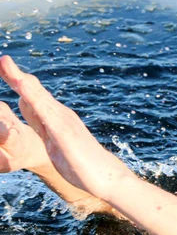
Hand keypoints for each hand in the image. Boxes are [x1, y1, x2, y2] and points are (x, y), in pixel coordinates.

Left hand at [0, 56, 133, 199]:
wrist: (107, 177)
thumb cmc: (82, 164)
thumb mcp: (54, 142)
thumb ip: (41, 124)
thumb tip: (26, 105)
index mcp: (55, 118)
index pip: (30, 94)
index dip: (14, 79)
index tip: (2, 64)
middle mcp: (60, 114)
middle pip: (32, 89)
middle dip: (13, 74)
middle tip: (1, 58)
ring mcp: (63, 121)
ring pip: (38, 96)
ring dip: (20, 79)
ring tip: (5, 63)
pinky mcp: (64, 131)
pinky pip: (45, 111)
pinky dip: (33, 96)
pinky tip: (22, 84)